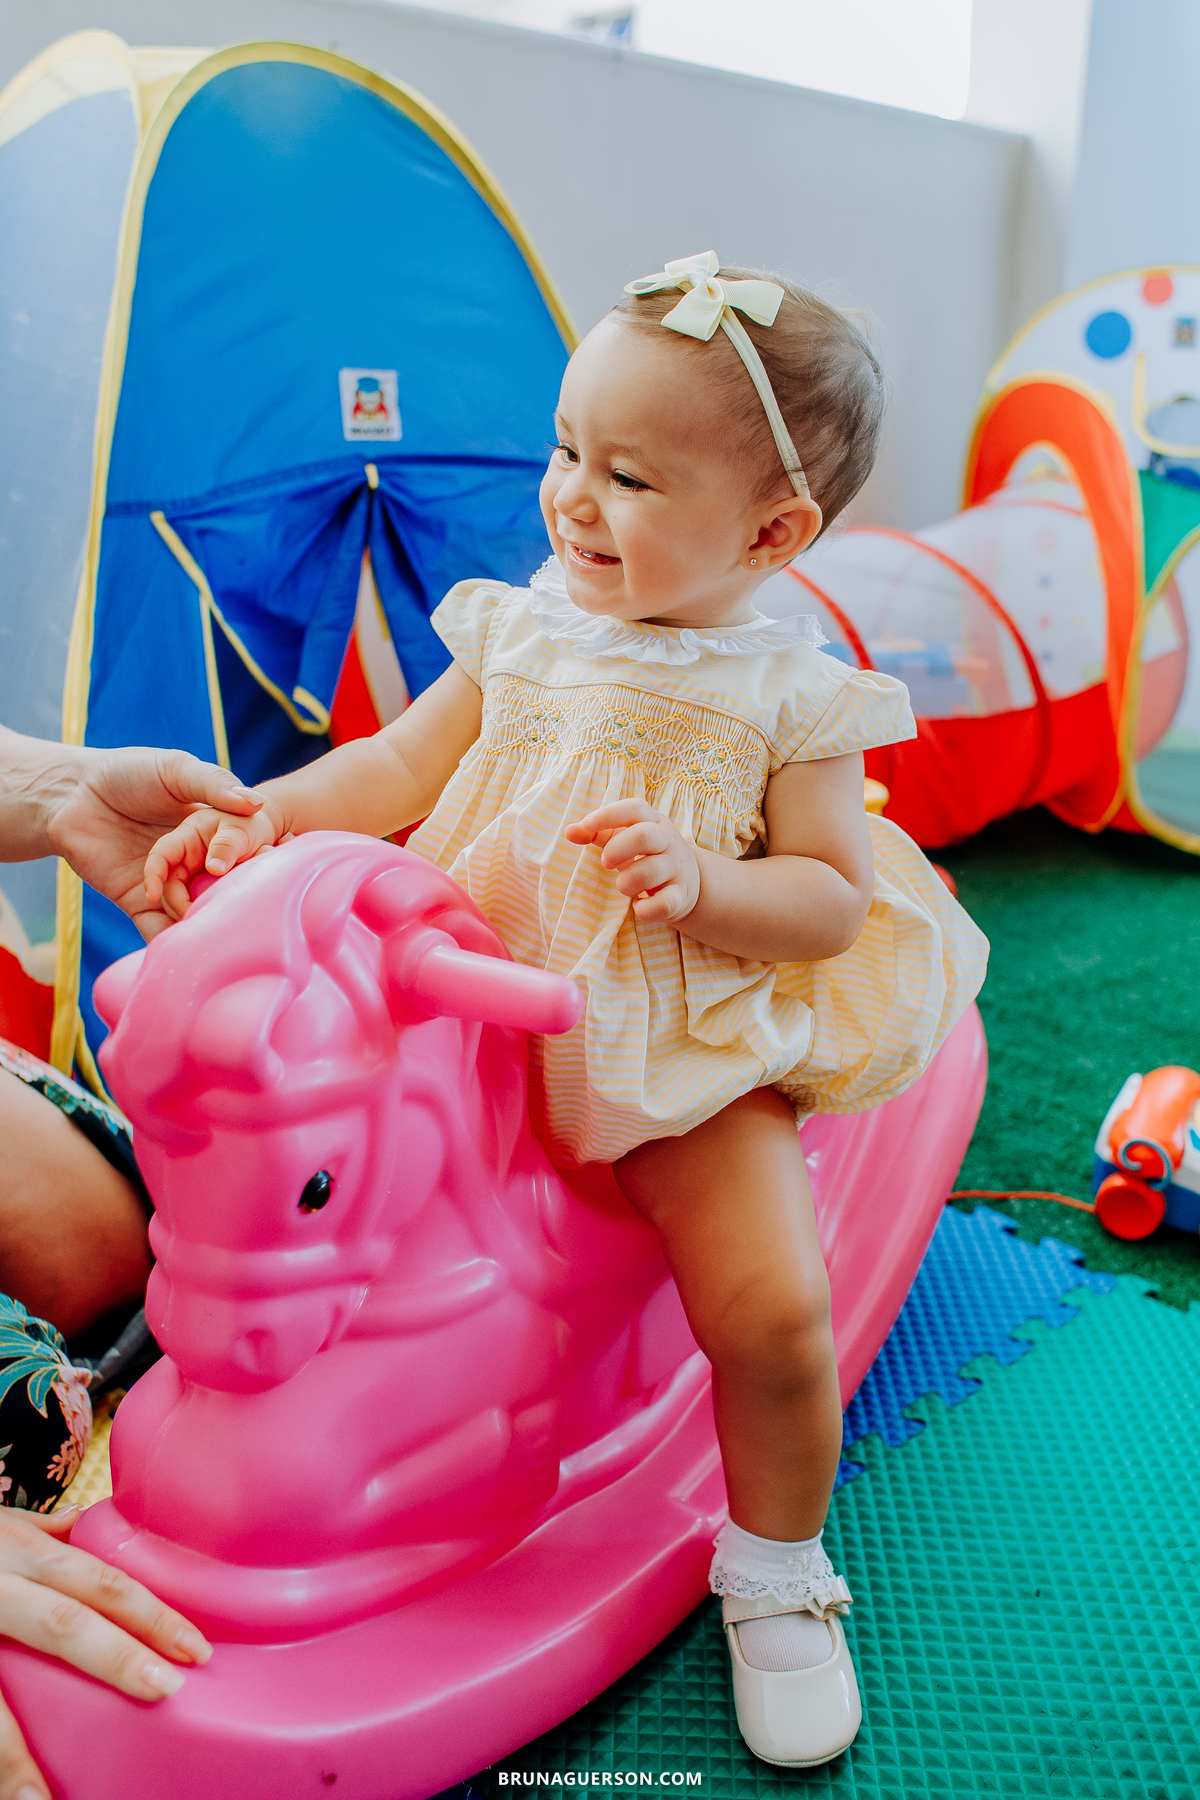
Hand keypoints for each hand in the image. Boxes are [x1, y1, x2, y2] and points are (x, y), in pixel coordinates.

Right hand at [0, 1506, 209, 1799]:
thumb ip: (48, 1535)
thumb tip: (101, 1531)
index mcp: (20, 1551)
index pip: (100, 1581)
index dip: (150, 1613)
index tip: (196, 1650)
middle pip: (63, 1622)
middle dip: (117, 1658)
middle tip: (166, 1690)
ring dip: (15, 1755)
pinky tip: (5, 1799)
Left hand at [45, 747, 265, 941]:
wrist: (69, 793)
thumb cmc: (126, 772)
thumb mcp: (177, 769)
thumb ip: (214, 785)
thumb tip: (257, 805)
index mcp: (211, 833)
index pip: (243, 856)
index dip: (260, 865)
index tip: (272, 870)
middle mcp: (195, 863)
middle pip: (223, 891)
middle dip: (236, 903)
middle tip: (252, 910)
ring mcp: (168, 885)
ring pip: (194, 914)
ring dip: (207, 926)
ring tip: (225, 934)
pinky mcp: (137, 903)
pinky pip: (158, 929)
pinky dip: (172, 941)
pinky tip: (188, 947)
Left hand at [565, 799, 700, 923]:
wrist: (687, 883)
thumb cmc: (645, 856)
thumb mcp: (623, 839)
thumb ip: (596, 833)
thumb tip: (569, 831)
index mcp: (653, 821)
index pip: (635, 808)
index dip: (609, 814)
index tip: (586, 825)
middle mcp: (668, 841)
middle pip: (645, 835)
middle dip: (617, 849)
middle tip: (605, 862)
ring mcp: (677, 868)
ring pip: (653, 870)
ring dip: (627, 882)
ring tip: (622, 886)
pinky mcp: (681, 895)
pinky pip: (665, 903)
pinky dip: (646, 909)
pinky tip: (638, 907)